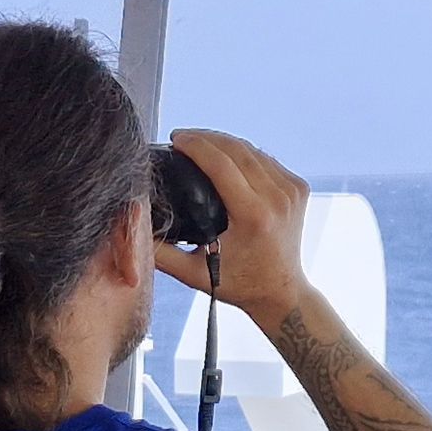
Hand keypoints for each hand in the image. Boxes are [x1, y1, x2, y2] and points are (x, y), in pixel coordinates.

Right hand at [150, 129, 315, 322]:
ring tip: (199, 143)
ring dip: (224, 142)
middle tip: (181, 138)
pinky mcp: (299, 188)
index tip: (175, 139)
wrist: (282, 292)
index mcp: (255, 216)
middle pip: (237, 149)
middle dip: (206, 137)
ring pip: (253, 150)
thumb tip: (132, 227)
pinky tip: (225, 155)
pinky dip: (244, 153)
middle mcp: (277, 199)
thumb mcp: (194, 274)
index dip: (196, 145)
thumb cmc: (239, 285)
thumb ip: (160, 254)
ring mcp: (292, 191)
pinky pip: (266, 159)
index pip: (221, 164)